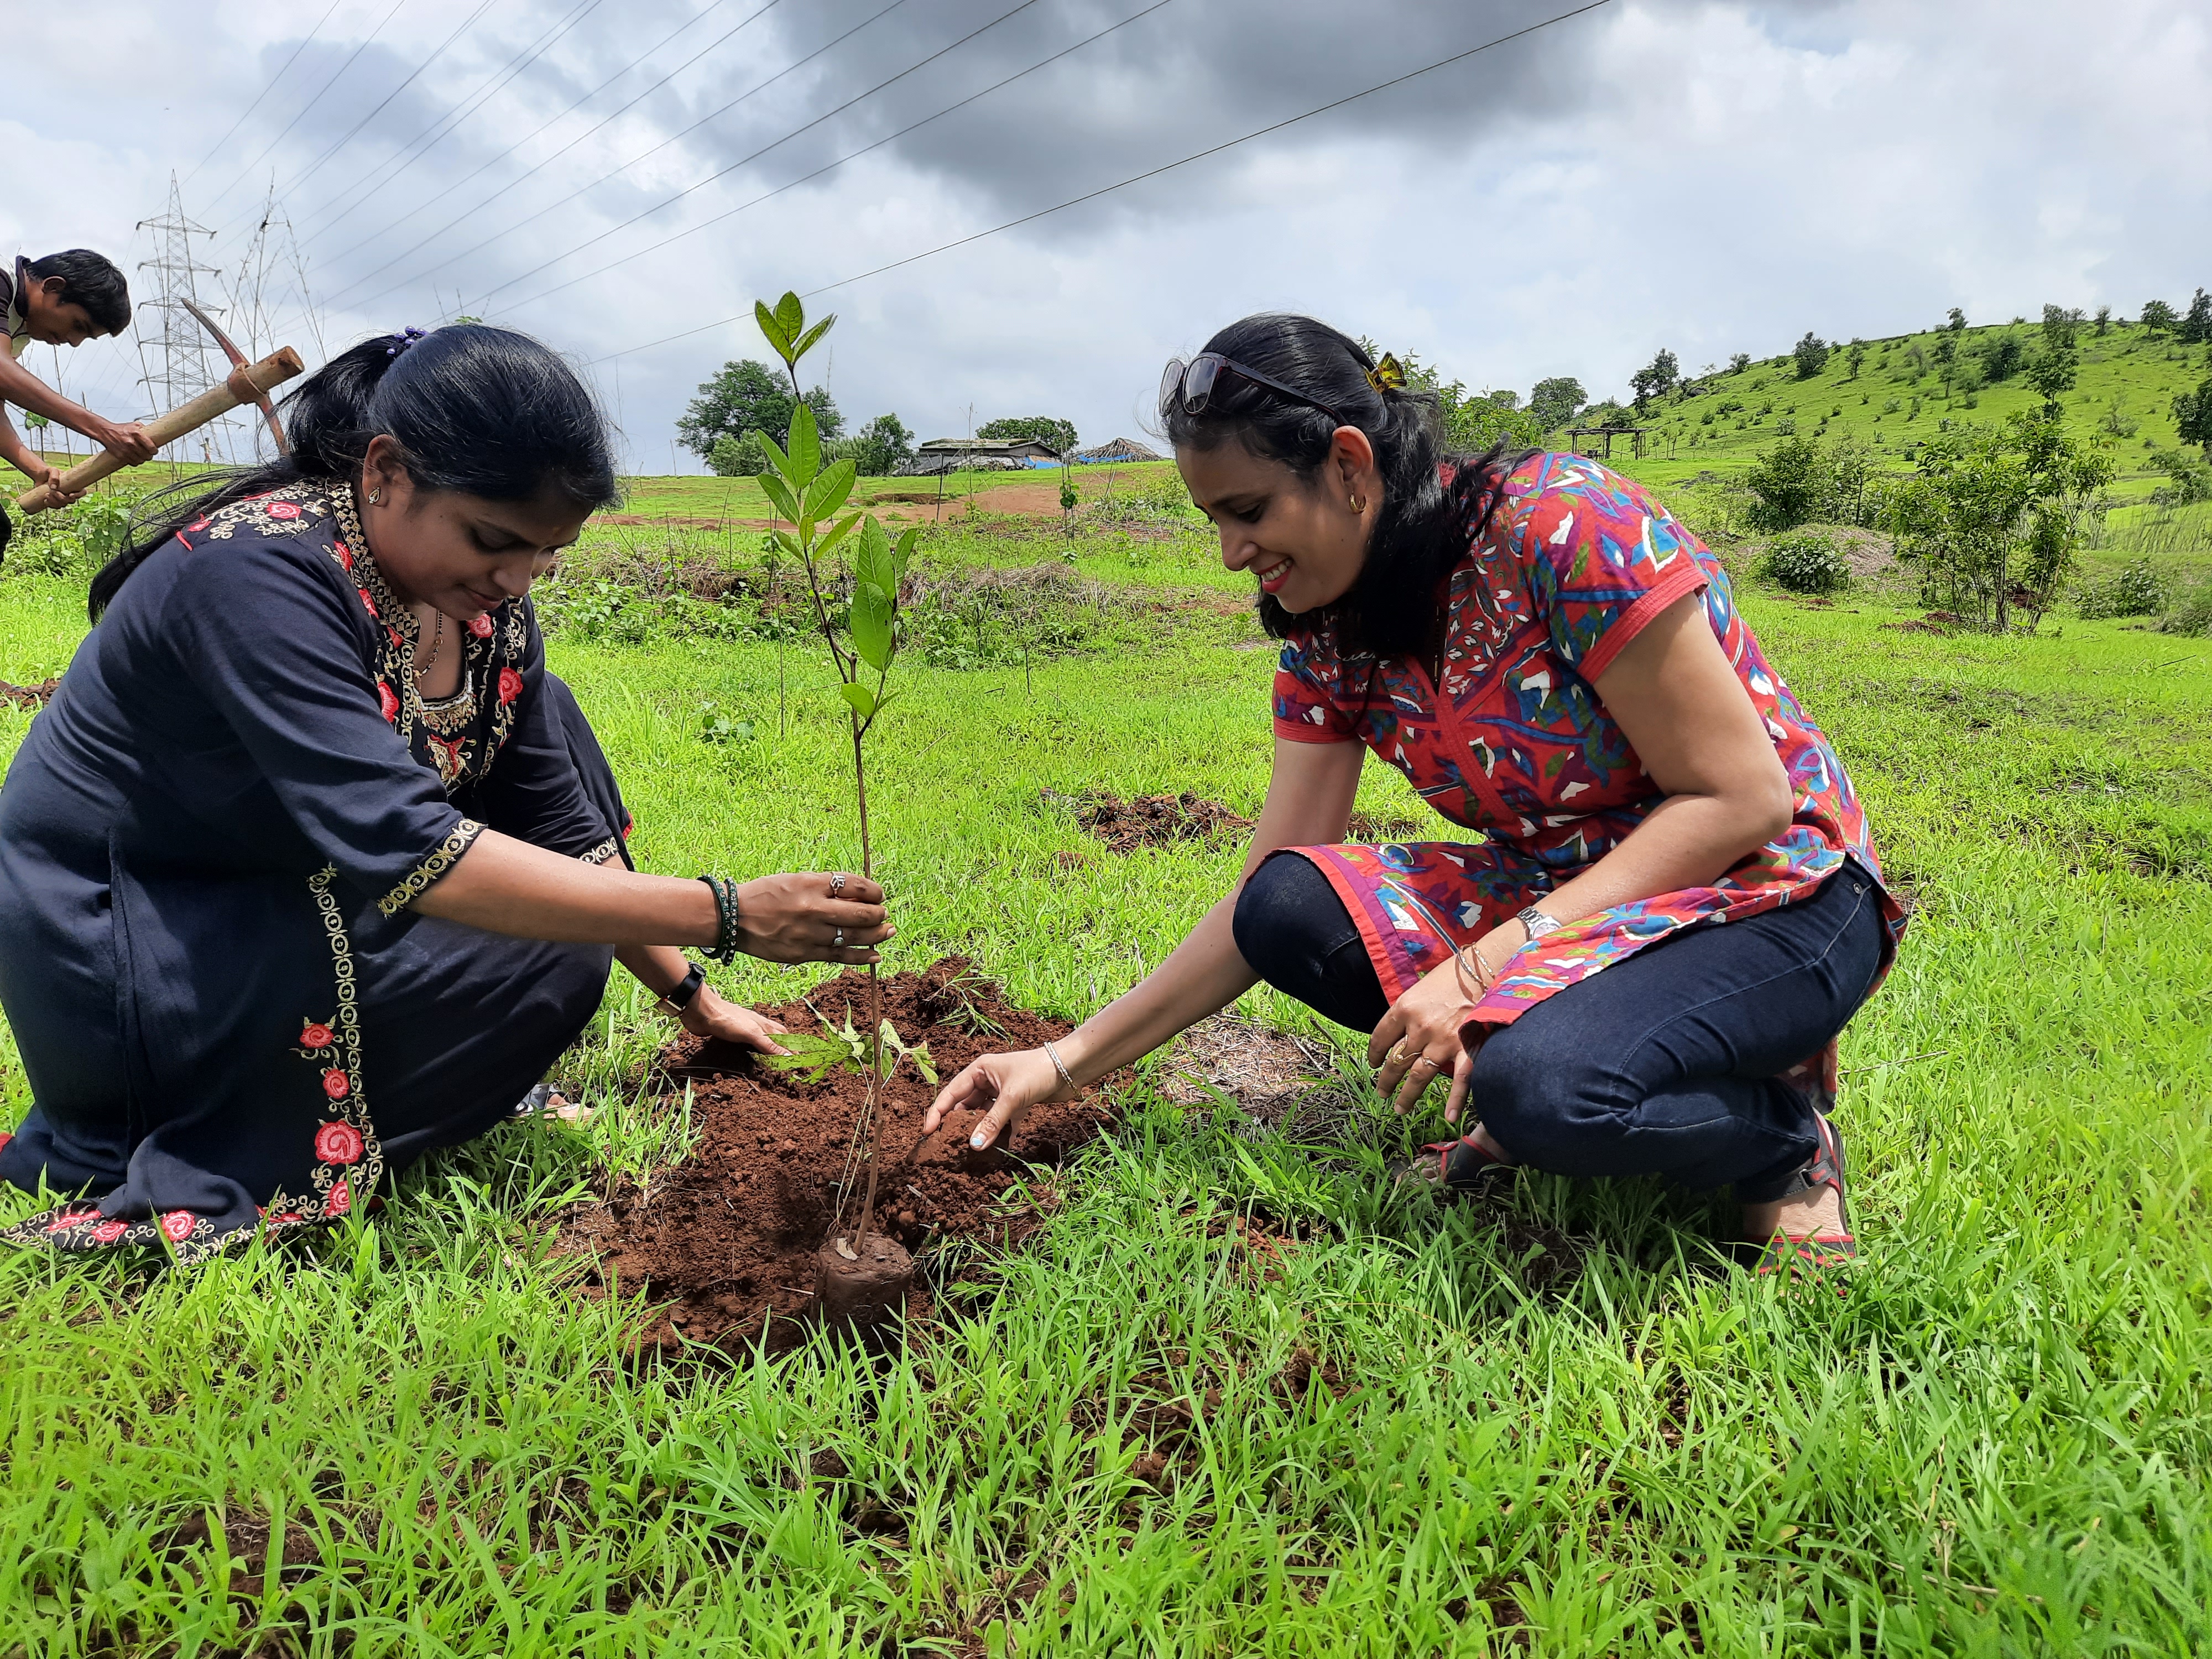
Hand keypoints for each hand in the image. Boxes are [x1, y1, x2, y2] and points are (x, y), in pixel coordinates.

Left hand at [21, 459, 79, 504]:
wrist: (38, 475)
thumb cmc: (47, 471)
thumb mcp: (51, 470)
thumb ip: (54, 476)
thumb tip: (54, 487)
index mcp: (73, 484)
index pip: (82, 492)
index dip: (78, 495)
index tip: (70, 495)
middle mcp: (70, 492)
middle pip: (71, 500)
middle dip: (62, 498)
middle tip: (53, 491)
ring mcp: (63, 497)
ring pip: (63, 504)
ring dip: (55, 502)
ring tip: (47, 494)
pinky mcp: (55, 501)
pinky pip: (56, 506)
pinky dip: (51, 504)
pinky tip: (45, 500)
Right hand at [95, 420, 156, 465]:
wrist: (105, 432)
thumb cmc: (120, 429)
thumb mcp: (134, 425)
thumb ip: (144, 429)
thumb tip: (154, 433)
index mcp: (136, 433)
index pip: (151, 447)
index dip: (154, 450)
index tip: (154, 451)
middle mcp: (131, 442)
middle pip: (147, 455)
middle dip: (149, 455)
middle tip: (149, 454)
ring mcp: (125, 450)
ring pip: (141, 460)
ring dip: (143, 459)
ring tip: (142, 456)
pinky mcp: (120, 456)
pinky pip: (133, 463)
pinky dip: (136, 462)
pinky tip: (135, 458)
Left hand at [677, 984, 789, 1054]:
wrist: (701, 1011)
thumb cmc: (728, 1019)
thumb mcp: (752, 1033)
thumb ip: (769, 1045)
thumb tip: (791, 1057)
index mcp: (764, 1025)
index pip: (785, 1037)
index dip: (794, 1048)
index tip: (801, 1062)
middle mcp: (756, 1027)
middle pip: (775, 1037)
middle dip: (783, 1048)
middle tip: (788, 1063)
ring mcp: (743, 1031)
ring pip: (760, 1042)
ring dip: (767, 1051)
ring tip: (771, 1063)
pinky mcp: (730, 1036)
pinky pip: (745, 1046)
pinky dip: (750, 1053)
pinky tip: (747, 1058)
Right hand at [734, 872, 890, 964]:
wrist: (733, 918)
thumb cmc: (766, 894)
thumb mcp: (796, 879)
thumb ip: (826, 887)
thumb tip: (860, 896)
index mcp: (811, 884)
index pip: (856, 885)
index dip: (874, 891)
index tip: (878, 895)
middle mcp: (813, 909)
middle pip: (861, 913)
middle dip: (879, 914)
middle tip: (883, 914)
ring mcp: (809, 934)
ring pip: (855, 937)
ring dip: (877, 935)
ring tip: (888, 932)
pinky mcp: (804, 954)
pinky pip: (840, 957)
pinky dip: (862, 956)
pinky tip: (875, 955)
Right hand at [923, 1047, 1068, 1151]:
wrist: (1071, 1068)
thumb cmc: (1039, 1072)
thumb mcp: (1012, 1097)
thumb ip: (992, 1122)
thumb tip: (973, 1146)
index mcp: (979, 1070)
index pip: (950, 1093)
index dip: (936, 1113)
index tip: (927, 1133)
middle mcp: (986, 1081)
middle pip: (965, 1107)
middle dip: (957, 1126)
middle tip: (946, 1147)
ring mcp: (1001, 1093)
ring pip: (983, 1116)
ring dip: (979, 1131)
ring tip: (970, 1151)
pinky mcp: (1016, 1104)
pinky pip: (1001, 1122)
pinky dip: (1000, 1134)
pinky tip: (997, 1149)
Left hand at [1367, 924, 1518, 1121]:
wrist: (1486, 967)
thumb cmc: (1452, 975)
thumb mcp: (1420, 989)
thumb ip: (1408, 1014)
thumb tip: (1399, 1037)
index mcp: (1404, 1008)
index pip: (1380, 1037)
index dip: (1373, 1054)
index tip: (1372, 1064)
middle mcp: (1420, 1027)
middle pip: (1396, 1061)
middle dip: (1386, 1080)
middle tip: (1382, 1092)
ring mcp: (1443, 1041)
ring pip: (1418, 1075)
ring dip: (1407, 1095)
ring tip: (1400, 1108)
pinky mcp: (1467, 1049)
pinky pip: (1460, 1080)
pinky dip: (1455, 1101)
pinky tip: (1450, 1118)